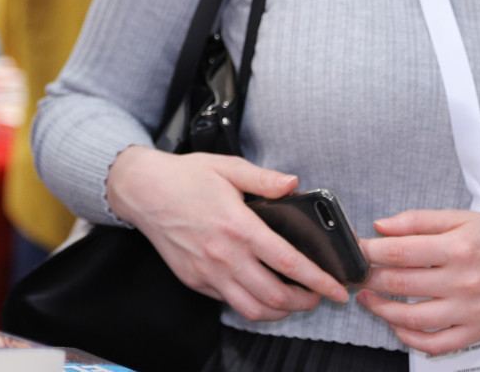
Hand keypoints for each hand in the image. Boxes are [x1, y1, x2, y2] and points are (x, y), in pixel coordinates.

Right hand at [104, 146, 350, 320]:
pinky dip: (251, 305)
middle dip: (305, 302)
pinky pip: (229, 302)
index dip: (318, 281)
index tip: (337, 289)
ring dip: (279, 311)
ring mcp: (208, 272)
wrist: (143, 191)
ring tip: (293, 301)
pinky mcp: (195, 281)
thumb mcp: (227, 167)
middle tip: (319, 296)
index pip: (288, 263)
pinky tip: (261, 292)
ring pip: (252, 309)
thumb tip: (294, 184)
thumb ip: (264, 178)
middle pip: (275, 296)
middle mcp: (224, 255)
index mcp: (239, 226)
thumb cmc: (185, 177)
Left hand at [357, 210, 479, 355]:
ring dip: (382, 310)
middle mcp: (465, 281)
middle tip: (357, 275)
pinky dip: (411, 339)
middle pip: (401, 284)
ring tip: (368, 300)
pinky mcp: (476, 331)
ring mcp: (470, 310)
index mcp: (459, 247)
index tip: (356, 251)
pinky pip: (437, 343)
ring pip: (413, 318)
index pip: (399, 252)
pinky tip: (398, 325)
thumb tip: (380, 227)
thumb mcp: (460, 217)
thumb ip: (417, 220)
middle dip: (370, 279)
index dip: (369, 252)